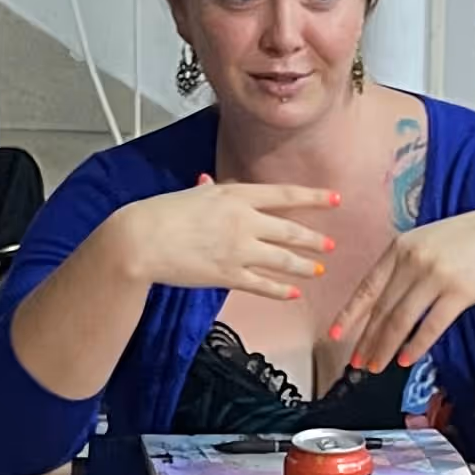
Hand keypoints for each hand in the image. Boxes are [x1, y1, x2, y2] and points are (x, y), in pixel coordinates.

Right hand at [116, 176, 340, 298]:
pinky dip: (281, 290)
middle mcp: (243, 221)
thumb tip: (213, 180)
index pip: (284, 195)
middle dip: (313, 239)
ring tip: (317, 270)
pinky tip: (293, 293)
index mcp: (235, 194)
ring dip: (303, 266)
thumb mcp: (192, 194)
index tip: (334, 199)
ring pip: (282, 260)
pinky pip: (263, 285)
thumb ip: (210, 189)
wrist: (140, 241)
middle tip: (330, 244)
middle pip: (289, 230)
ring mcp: (238, 250)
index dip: (313, 197)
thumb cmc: (160, 214)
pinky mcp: (228, 275)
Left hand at [325, 208, 474, 373]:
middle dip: (367, 340)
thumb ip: (403, 263)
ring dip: (386, 348)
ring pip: (401, 321)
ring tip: (377, 367)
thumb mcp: (427, 241)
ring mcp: (436, 276)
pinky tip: (406, 359)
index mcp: (400, 247)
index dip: (349, 315)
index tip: (336, 335)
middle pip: (382, 310)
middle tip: (357, 363)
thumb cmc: (467, 240)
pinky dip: (416, 345)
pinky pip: (431, 325)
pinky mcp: (459, 292)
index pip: (367, 287)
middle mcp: (413, 260)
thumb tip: (380, 299)